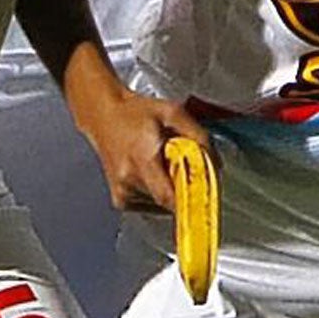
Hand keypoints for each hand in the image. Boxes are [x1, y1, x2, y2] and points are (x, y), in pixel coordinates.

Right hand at [76, 86, 211, 213]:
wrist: (103, 115)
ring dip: (170, 189)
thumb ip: (198, 135)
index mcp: (142, 159)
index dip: (190, 199)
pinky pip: (150, 205)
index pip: (169, 197)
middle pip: (169, 200)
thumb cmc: (134, 112)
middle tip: (184, 167)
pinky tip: (154, 173)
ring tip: (164, 165)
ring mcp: (123, 193)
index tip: (204, 194)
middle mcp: (129, 180)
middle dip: (183, 187)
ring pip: (161, 205)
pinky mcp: (121, 199)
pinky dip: (158, 192)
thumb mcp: (173, 113)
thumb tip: (215, 162)